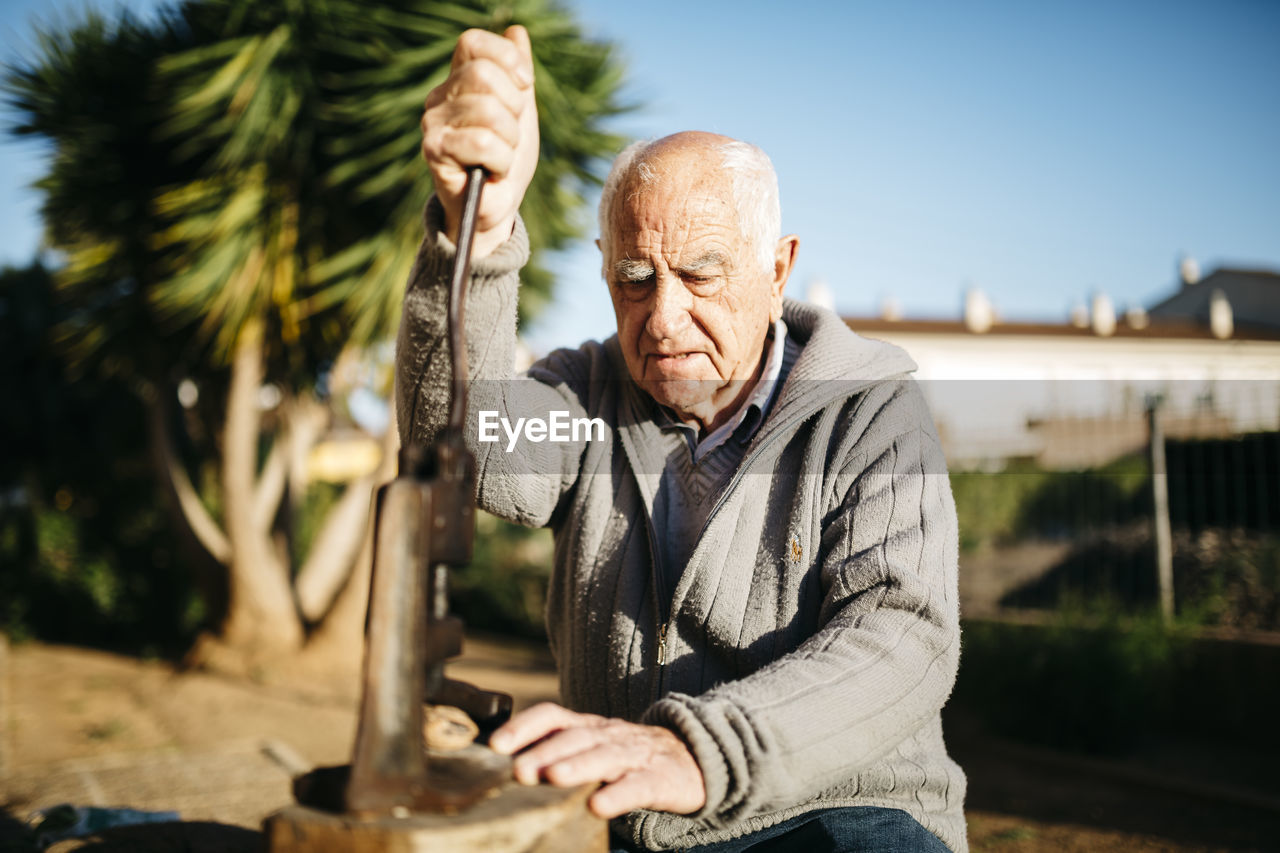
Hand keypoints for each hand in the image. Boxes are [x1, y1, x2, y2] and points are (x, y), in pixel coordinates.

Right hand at [421, 25, 538, 256]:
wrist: (496, 207)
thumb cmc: (506, 160)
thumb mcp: (520, 113)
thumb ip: (517, 73)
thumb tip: (516, 30)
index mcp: (458, 81)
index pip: (473, 43)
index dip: (506, 58)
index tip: (525, 85)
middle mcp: (439, 97)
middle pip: (484, 75)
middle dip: (514, 109)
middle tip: (510, 135)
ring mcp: (432, 123)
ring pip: (489, 112)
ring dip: (510, 142)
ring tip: (500, 158)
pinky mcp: (434, 151)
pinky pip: (483, 143)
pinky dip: (501, 161)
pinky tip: (491, 172)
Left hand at [489, 702, 706, 818]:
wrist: (694, 759)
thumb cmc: (629, 758)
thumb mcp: (593, 748)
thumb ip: (556, 752)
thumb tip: (505, 764)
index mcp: (588, 728)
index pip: (553, 716)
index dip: (524, 726)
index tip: (495, 744)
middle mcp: (608, 736)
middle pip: (574, 737)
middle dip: (544, 751)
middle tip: (518, 770)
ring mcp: (635, 757)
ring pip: (604, 757)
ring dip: (577, 765)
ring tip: (553, 777)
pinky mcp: (660, 780)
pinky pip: (638, 786)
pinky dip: (618, 795)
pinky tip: (598, 806)